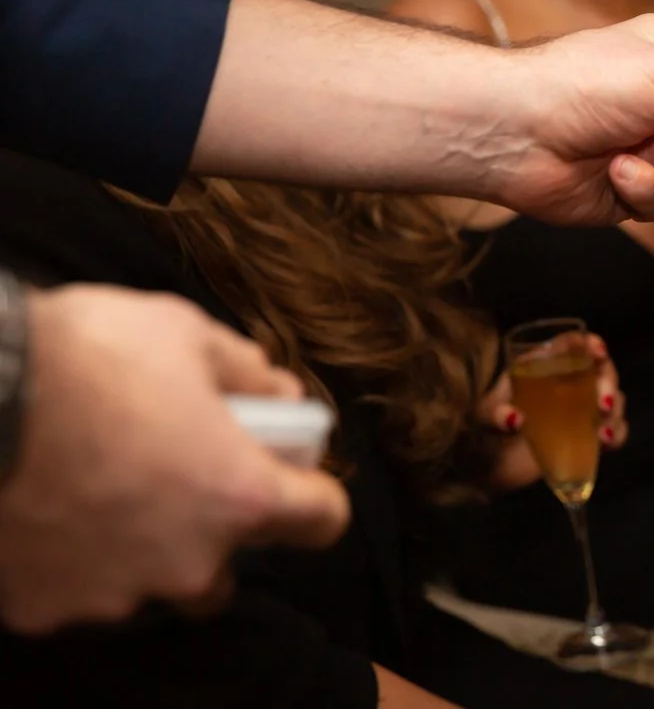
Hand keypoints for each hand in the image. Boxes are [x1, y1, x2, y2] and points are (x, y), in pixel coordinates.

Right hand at [0, 285, 350, 634]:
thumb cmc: (89, 356)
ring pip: (150, 585)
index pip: (321, 520)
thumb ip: (247, 372)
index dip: (313, 493)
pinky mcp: (45, 606)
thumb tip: (282, 392)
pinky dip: (71, 559)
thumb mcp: (187, 334)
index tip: (292, 472)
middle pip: (228, 569)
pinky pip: (75, 589)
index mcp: (240, 495)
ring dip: (142, 549)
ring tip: (105, 493)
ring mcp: (115, 592)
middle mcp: (188, 560)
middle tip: (179, 480)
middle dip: (213, 532)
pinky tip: (51, 508)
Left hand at [480, 334, 626, 492]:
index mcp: (543, 365)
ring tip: (602, 431)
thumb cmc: (483, 430)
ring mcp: (579, 411)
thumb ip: (496, 415)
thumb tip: (517, 419)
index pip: (572, 345)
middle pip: (601, 371)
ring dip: (615, 410)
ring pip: (612, 400)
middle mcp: (566, 383)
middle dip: (609, 381)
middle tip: (602, 402)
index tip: (598, 351)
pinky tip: (606, 442)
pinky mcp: (586, 438)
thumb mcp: (484, 416)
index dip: (590, 344)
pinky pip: (612, 431)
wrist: (486, 468)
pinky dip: (616, 434)